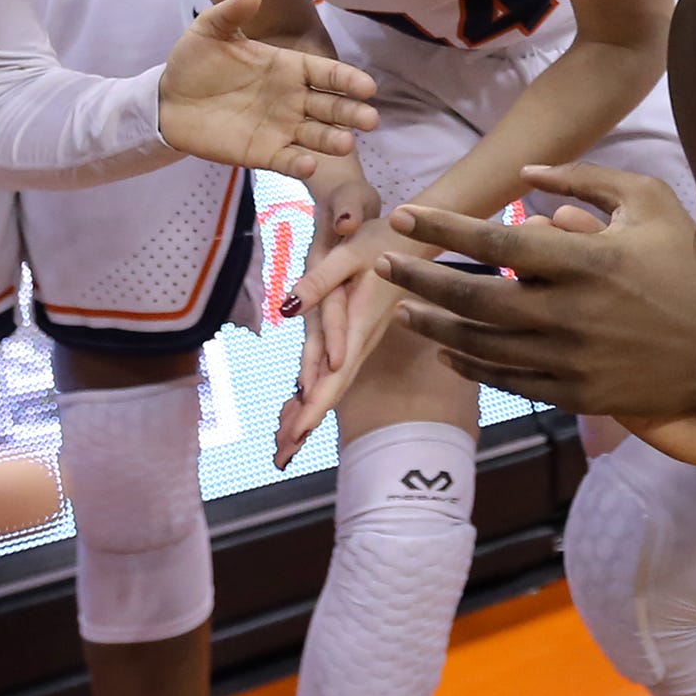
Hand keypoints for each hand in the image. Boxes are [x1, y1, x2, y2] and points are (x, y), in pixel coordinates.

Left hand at [155, 0, 379, 179]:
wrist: (167, 99)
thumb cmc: (194, 61)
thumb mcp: (210, 30)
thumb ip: (232, 12)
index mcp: (288, 67)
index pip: (327, 74)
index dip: (348, 79)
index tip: (368, 87)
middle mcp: (292, 99)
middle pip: (331, 107)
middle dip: (351, 113)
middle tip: (370, 119)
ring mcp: (280, 128)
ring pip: (316, 136)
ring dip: (332, 140)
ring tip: (346, 144)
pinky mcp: (262, 153)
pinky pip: (286, 160)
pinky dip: (299, 164)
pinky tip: (308, 165)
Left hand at [274, 172, 399, 466]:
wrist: (415, 240)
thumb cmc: (382, 243)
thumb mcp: (348, 253)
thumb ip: (318, 281)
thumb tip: (287, 307)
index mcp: (355, 324)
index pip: (332, 374)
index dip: (313, 406)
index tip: (296, 436)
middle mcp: (359, 340)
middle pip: (331, 389)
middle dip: (306, 422)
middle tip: (280, 455)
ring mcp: (359, 340)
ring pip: (332, 383)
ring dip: (308, 412)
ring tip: (285, 442)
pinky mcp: (357, 335)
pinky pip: (335, 370)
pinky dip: (317, 391)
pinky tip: (303, 404)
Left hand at [378, 163, 695, 426]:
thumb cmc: (690, 266)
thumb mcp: (650, 202)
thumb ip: (586, 179)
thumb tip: (525, 173)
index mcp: (586, 260)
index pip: (495, 240)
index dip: (442, 229)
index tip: (403, 216)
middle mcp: (571, 312)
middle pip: (473, 298)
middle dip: (420, 282)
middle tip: (387, 266)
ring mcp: (571, 359)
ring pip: (481, 347)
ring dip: (435, 329)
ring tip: (405, 312)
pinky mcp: (576, 394)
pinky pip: (507, 381)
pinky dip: (472, 366)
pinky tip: (448, 352)